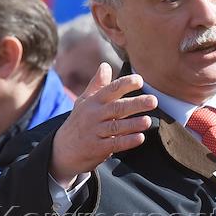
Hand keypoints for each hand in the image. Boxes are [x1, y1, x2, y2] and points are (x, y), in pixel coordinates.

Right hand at [49, 64, 156, 186]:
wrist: (62, 150)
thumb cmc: (78, 122)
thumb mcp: (84, 102)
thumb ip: (97, 84)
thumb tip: (105, 65)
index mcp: (93, 102)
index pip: (110, 90)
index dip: (125, 84)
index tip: (140, 80)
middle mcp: (94, 115)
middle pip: (116, 108)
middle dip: (135, 103)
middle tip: (153, 101)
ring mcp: (95, 132)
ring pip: (116, 127)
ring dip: (133, 124)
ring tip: (148, 121)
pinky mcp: (97, 148)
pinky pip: (114, 144)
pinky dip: (127, 141)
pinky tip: (140, 138)